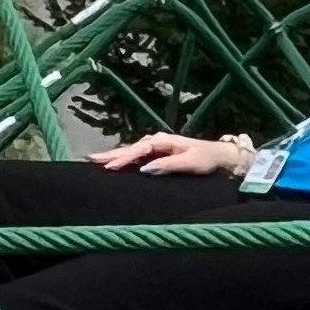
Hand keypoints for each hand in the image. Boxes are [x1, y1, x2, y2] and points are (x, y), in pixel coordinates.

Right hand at [89, 132, 249, 178]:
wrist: (219, 156)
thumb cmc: (205, 159)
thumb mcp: (189, 163)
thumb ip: (167, 165)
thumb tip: (144, 168)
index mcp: (163, 141)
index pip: (138, 150)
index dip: (123, 159)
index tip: (108, 167)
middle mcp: (157, 141)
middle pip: (130, 148)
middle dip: (111, 154)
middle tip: (90, 159)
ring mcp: (156, 147)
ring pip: (131, 151)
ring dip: (114, 156)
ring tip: (95, 161)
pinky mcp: (157, 154)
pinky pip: (136, 156)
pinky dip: (124, 159)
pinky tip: (113, 163)